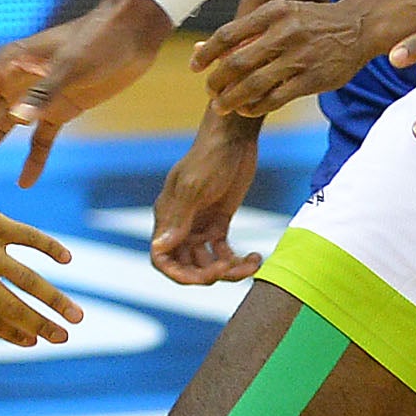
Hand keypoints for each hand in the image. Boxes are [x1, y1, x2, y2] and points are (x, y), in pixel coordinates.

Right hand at [0, 0, 165, 182]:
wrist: (134, 32)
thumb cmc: (100, 39)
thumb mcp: (73, 64)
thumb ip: (45, 92)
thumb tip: (16, 119)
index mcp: (11, 65)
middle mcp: (17, 82)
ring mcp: (37, 97)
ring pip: (2, 131)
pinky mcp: (60, 109)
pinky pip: (40, 140)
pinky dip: (34, 160)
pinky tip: (25, 183)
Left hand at [0, 146, 82, 346]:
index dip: (12, 334)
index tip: (33, 342)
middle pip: (11, 307)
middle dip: (41, 326)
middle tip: (64, 339)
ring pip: (26, 280)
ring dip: (55, 300)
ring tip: (77, 316)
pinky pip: (27, 237)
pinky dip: (50, 247)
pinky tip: (67, 259)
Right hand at [149, 112, 264, 284]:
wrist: (234, 137)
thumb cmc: (210, 157)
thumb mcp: (194, 188)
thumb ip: (179, 219)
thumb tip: (160, 247)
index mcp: (168, 217)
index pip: (162, 256)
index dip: (177, 274)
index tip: (203, 278)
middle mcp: (181, 224)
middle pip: (186, 264)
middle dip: (206, 274)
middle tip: (228, 269)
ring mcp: (200, 224)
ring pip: (207, 262)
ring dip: (227, 270)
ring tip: (249, 265)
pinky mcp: (219, 221)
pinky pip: (224, 252)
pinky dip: (238, 260)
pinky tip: (255, 257)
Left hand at [195, 0, 379, 118]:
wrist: (358, 27)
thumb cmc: (309, 22)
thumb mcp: (278, 15)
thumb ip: (242, 33)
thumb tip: (198, 48)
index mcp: (272, 13)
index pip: (227, 35)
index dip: (206, 54)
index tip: (195, 67)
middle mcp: (284, 33)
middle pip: (236, 63)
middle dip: (216, 81)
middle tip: (209, 91)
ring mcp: (299, 58)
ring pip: (252, 85)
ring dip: (231, 99)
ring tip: (221, 106)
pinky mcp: (312, 80)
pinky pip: (274, 99)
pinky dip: (255, 107)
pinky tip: (246, 108)